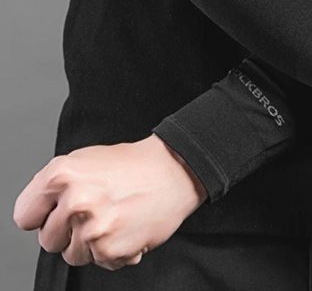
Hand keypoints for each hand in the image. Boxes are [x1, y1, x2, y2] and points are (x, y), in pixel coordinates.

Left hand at [12, 134, 207, 269]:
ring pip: (73, 255)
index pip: (25, 215)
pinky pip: (100, 262)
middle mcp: (73, 200)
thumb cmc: (134, 164)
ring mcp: (91, 227)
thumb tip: (39, 213)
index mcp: (61, 175)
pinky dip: (115, 250)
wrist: (175, 170)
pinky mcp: (109, 249)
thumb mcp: (86, 160)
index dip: (44, 214)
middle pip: (47, 240)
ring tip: (116, 216)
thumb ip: (56, 186)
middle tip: (97, 210)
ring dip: (92, 242)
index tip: (60, 210)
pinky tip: (128, 226)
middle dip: (69, 231)